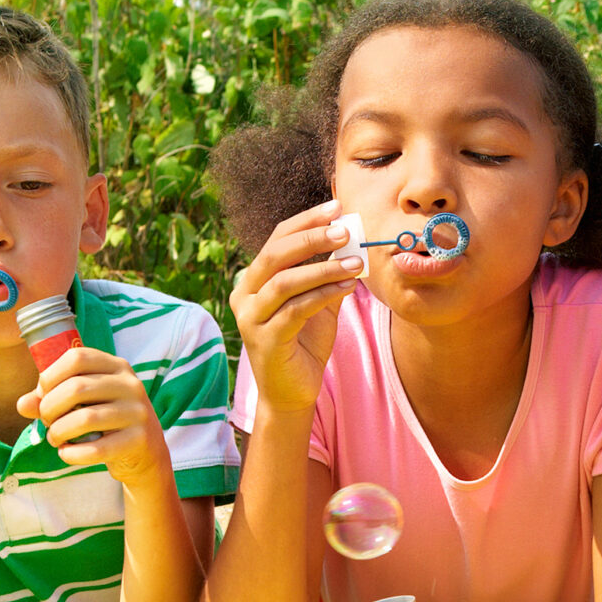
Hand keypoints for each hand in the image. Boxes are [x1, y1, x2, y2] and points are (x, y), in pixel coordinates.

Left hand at [18, 347, 171, 486]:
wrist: (146, 454)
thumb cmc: (107, 422)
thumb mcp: (83, 404)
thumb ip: (52, 399)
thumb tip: (22, 404)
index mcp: (116, 367)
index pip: (76, 357)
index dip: (50, 376)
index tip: (42, 394)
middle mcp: (130, 385)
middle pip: (76, 388)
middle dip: (50, 408)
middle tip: (46, 421)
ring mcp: (137, 412)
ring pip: (85, 419)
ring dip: (58, 432)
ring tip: (54, 439)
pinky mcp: (139, 440)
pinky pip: (96, 448)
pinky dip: (73, 454)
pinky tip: (66, 453)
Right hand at [229, 199, 359, 417]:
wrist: (293, 393)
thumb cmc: (304, 345)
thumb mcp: (318, 303)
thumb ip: (327, 273)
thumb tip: (351, 237)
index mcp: (254, 280)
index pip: (277, 239)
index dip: (306, 221)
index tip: (337, 207)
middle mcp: (245, 295)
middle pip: (276, 254)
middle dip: (312, 237)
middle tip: (345, 229)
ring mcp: (251, 318)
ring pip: (286, 281)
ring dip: (324, 268)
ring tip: (356, 262)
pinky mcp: (265, 340)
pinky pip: (296, 309)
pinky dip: (323, 294)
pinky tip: (347, 287)